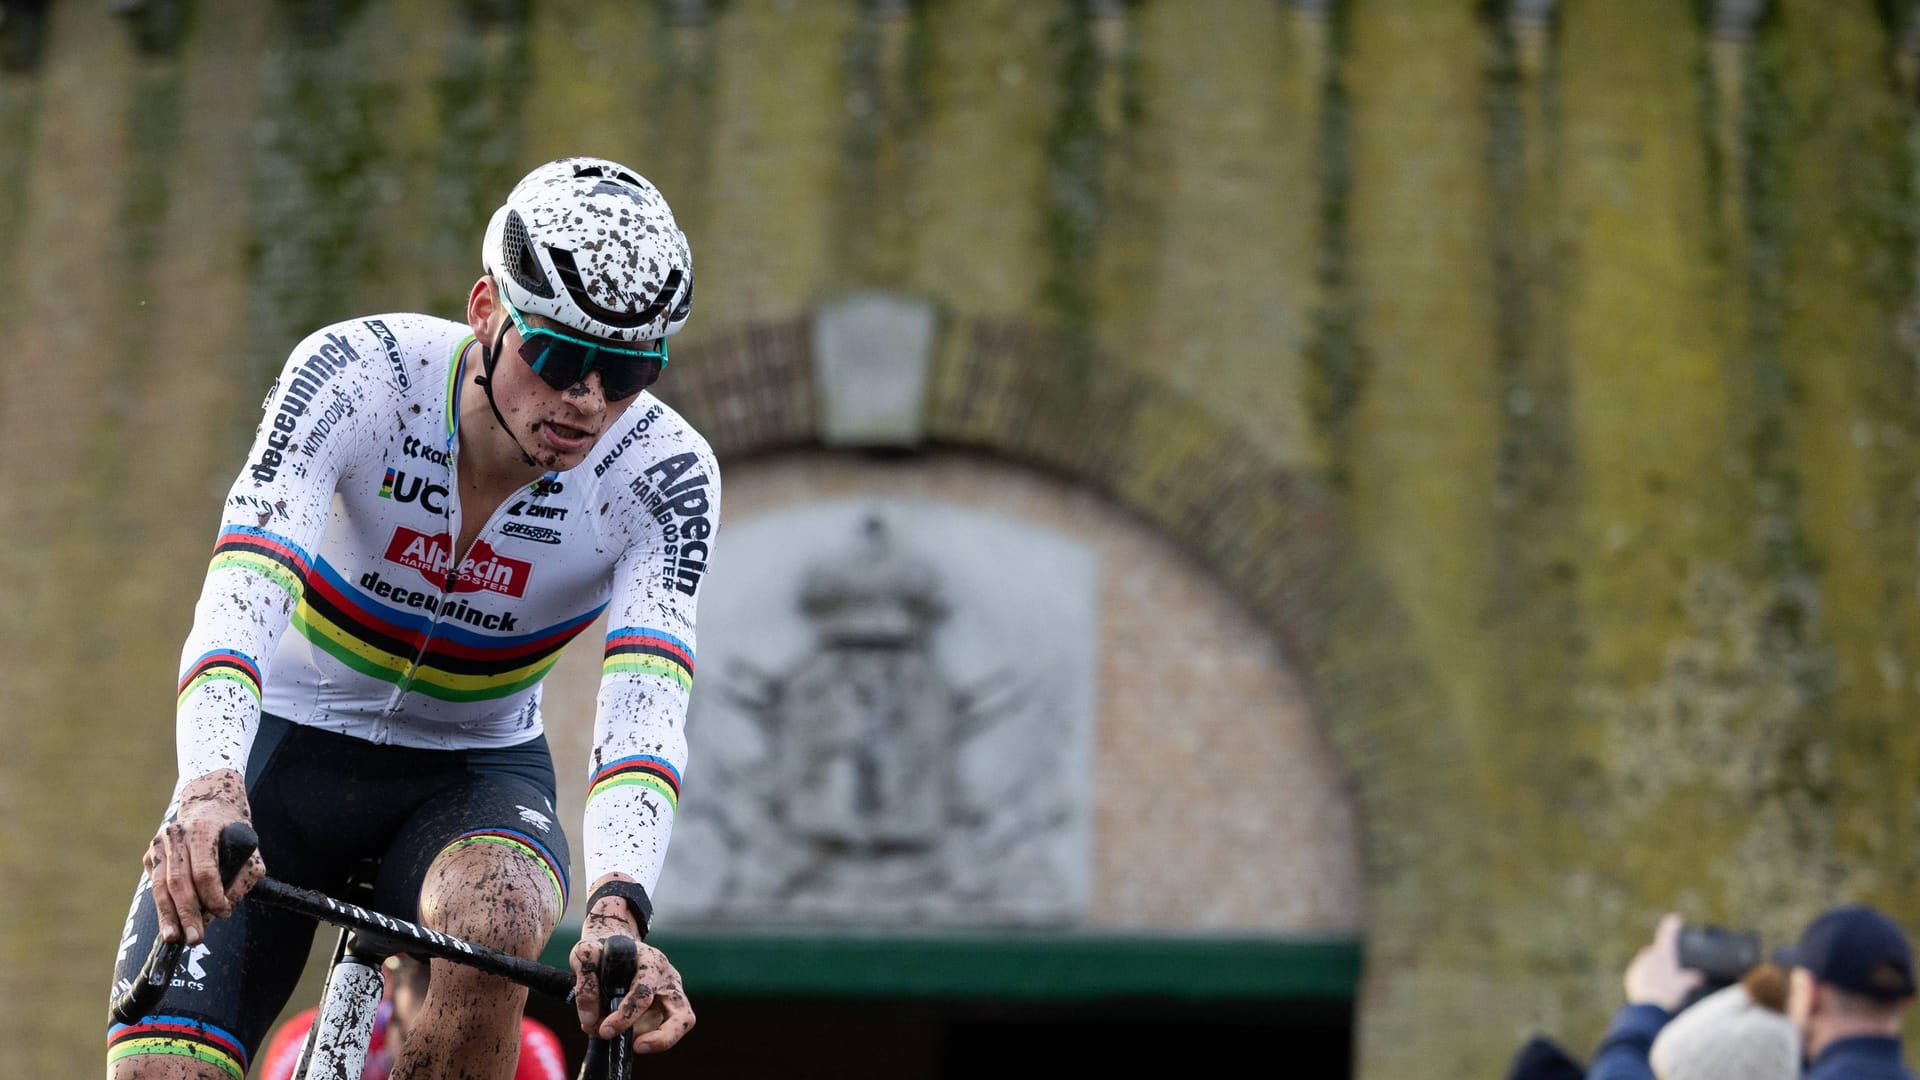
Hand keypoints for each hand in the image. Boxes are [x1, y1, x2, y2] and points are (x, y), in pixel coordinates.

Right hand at [142, 770, 264, 945]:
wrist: (210, 805)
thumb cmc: (234, 833)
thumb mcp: (251, 851)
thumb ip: (243, 879)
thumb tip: (222, 910)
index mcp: (203, 830)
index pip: (204, 870)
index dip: (212, 896)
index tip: (223, 913)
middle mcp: (176, 834)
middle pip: (179, 881)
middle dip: (187, 913)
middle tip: (195, 939)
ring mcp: (159, 843)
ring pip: (160, 886)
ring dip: (167, 915)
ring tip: (173, 938)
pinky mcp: (150, 853)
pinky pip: (155, 884)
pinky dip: (163, 904)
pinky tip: (170, 921)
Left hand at [570, 889, 694, 1053]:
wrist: (612, 947)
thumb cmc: (601, 950)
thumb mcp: (586, 953)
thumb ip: (586, 982)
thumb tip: (590, 1020)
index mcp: (651, 962)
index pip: (644, 993)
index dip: (625, 1015)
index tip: (605, 1030)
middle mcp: (668, 980)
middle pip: (684, 1016)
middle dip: (662, 1038)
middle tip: (637, 1047)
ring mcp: (670, 997)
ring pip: (677, 1026)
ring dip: (651, 1040)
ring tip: (624, 1040)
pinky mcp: (665, 1011)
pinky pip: (660, 1032)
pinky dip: (642, 1038)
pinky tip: (622, 1034)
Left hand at [1625, 912, 1702, 1011]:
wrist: (1648, 1008)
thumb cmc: (1669, 995)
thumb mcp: (1684, 986)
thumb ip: (1691, 979)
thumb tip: (1699, 977)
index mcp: (1662, 954)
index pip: (1668, 935)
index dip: (1672, 926)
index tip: (1675, 918)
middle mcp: (1648, 956)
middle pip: (1656, 951)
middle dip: (1663, 956)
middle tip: (1672, 966)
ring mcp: (1638, 966)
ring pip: (1648, 962)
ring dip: (1655, 967)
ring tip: (1664, 981)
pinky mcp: (1632, 977)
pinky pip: (1641, 972)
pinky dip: (1647, 976)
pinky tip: (1654, 986)